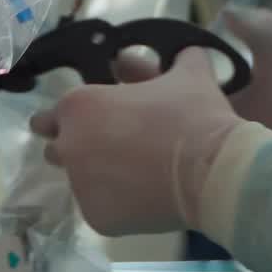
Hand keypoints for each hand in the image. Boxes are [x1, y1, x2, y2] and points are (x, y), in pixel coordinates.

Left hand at [30, 48, 239, 237]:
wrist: (212, 172)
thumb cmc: (191, 114)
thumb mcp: (188, 73)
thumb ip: (179, 59)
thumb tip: (188, 52)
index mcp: (80, 105)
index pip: (59, 111)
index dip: (74, 115)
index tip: (89, 120)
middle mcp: (70, 145)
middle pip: (59, 147)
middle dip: (77, 146)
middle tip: (109, 147)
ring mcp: (81, 185)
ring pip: (80, 180)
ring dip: (97, 175)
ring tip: (132, 173)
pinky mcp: (98, 219)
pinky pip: (100, 208)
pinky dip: (116, 204)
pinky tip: (143, 196)